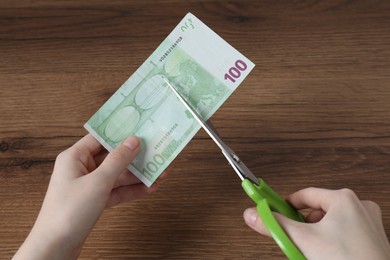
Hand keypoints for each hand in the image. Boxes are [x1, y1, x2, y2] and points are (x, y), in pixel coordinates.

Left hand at [14, 134, 165, 259]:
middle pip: (112, 157)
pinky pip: (117, 191)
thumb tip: (133, 141)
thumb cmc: (69, 211)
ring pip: (117, 175)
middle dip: (135, 157)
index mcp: (75, 157)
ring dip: (138, 175)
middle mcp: (81, 168)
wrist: (56, 247)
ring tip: (160, 172)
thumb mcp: (98, 182)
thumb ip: (117, 160)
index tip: (140, 128)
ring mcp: (89, 185)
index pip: (101, 138)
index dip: (120, 133)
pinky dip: (132, 190)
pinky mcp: (95, 201)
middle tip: (155, 151)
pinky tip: (149, 188)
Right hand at [243, 188, 389, 259]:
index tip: (274, 210)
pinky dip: (330, 239)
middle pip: (317, 209)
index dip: (286, 204)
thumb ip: (275, 225)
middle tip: (293, 236)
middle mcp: (358, 206)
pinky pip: (343, 230)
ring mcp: (367, 221)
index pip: (304, 194)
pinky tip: (325, 253)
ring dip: (316, 233)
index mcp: (344, 199)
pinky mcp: (371, 236)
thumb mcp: (303, 240)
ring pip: (330, 221)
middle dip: (302, 224)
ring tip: (310, 249)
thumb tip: (254, 215)